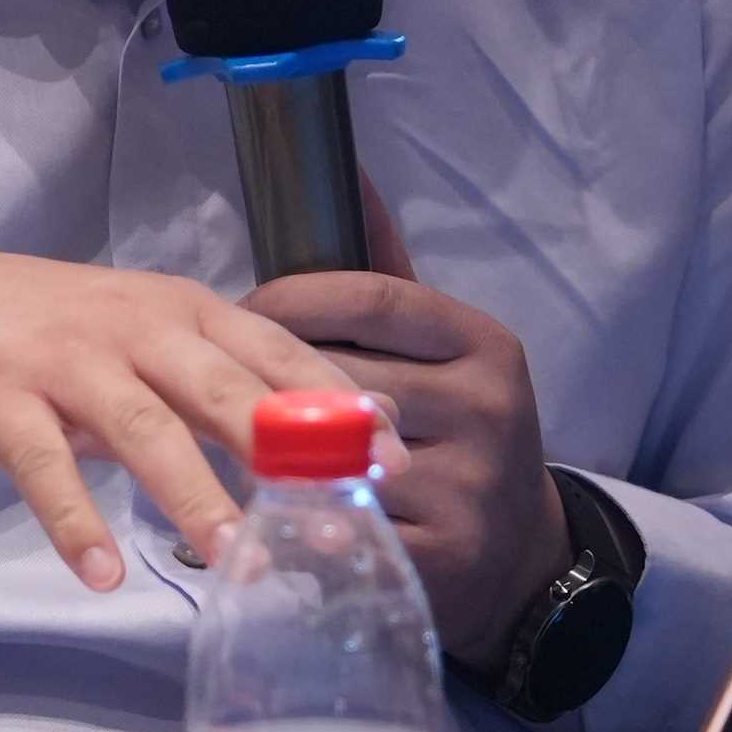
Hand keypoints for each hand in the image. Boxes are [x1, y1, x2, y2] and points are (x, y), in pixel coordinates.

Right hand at [0, 253, 359, 591]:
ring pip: (145, 431)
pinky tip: (102, 575)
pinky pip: (44, 469)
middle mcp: (133, 327)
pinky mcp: (0, 400)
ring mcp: (65, 361)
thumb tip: (318, 436)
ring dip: (195, 497)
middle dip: (291, 456)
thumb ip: (217, 380)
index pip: (276, 353)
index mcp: (180, 310)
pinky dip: (75, 523)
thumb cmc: (48, 332)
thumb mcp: (142, 338)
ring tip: (237, 560)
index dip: (338, 405)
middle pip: (225, 389)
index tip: (397, 457)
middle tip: (339, 521)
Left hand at [246, 181, 570, 667]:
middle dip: (267, 374)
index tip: (241, 306)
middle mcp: (487, 409)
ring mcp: (466, 487)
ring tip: (221, 433)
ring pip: (333, 453)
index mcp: (488, 343)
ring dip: (268, 447)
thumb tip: (347, 174)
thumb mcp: (445, 347)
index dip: (294, 297)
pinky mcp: (438, 557)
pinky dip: (290, 514)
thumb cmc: (459, 428)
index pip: (372, 299)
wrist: (521, 554)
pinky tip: (258, 503)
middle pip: (343, 376)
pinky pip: (338, 524)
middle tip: (210, 372)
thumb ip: (390, 269)